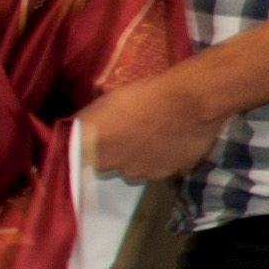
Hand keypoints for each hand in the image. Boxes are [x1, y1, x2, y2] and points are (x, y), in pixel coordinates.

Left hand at [82, 66, 230, 181]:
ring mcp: (147, 173)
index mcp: (98, 153)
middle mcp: (120, 169)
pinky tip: (173, 138)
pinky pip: (166, 167)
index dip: (93, 149)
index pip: (85, 162)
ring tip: (156, 133)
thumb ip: (85, 125)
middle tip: (132, 130)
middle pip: (114, 166)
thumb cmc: (143, 95)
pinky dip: (167, 156)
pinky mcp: (173, 173)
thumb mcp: (104, 104)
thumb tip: (77, 135)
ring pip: (140, 168)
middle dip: (119, 152)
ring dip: (143, 156)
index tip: (101, 137)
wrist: (191, 100)